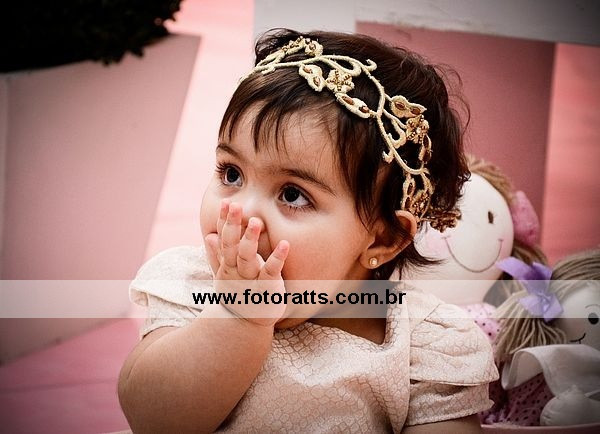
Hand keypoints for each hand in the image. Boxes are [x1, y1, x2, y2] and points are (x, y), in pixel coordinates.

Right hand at [204, 199, 288, 326]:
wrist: (246, 325)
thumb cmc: (238, 295)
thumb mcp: (225, 275)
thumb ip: (217, 256)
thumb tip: (210, 236)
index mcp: (227, 264)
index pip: (224, 238)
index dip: (224, 221)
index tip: (225, 202)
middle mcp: (235, 271)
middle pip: (231, 245)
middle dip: (232, 225)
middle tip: (235, 205)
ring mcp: (250, 280)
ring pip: (247, 258)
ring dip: (250, 239)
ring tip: (256, 221)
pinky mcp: (267, 288)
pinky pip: (271, 272)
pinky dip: (277, 258)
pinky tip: (285, 244)